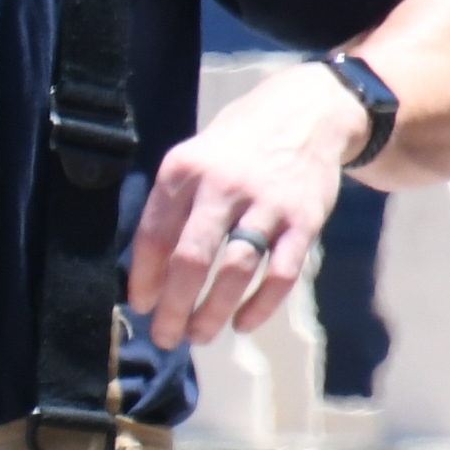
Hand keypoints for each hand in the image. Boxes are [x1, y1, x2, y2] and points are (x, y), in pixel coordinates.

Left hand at [124, 60, 368, 348]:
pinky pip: (280, 273)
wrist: (308, 112)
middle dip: (173, 307)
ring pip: (235, 270)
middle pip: (190, 259)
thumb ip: (172, 206)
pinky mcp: (304, 220)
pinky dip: (260, 306)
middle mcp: (223, 185)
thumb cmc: (238, 147)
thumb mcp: (195, 158)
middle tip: (166, 336)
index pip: (153, 235)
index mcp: (185, 170)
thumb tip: (146, 272)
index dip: (143, 278)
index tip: (141, 306)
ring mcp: (267, 203)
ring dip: (212, 312)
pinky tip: (242, 324)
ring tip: (199, 335)